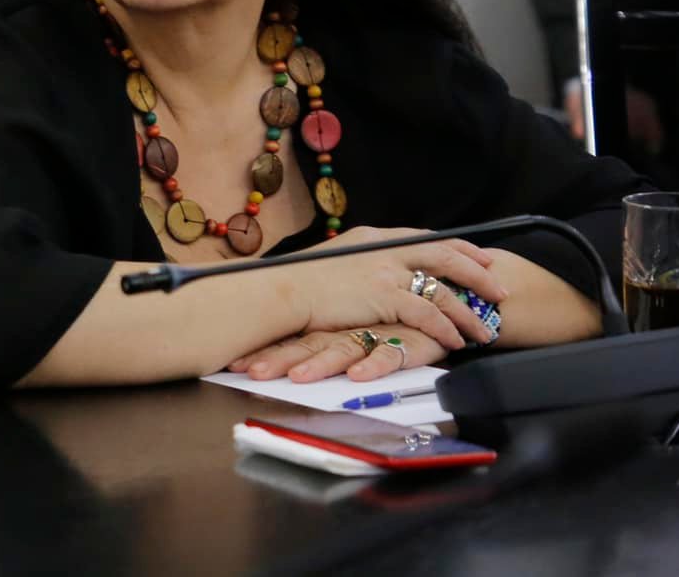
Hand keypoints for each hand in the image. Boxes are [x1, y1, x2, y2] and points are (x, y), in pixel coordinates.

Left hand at [229, 324, 447, 382]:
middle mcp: (348, 326)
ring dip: (320, 364)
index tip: (233, 363)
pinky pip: (390, 354)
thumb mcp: (350, 326)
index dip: (264, 349)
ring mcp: (376, 332)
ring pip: (344, 347)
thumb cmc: (391, 316)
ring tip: (298, 379)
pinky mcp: (408, 341)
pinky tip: (358, 376)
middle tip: (253, 373)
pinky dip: (374, 365)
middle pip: (308, 342)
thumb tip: (268, 350)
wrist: (445, 300)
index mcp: (330, 322)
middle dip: (280, 359)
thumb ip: (317, 337)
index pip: (290, 336)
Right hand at [293, 226, 508, 352]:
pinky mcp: (386, 296)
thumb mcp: (333, 261)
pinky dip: (447, 328)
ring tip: (486, 328)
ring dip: (469, 311)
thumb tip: (373, 273)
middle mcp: (385, 249)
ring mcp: (386, 271)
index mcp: (373, 238)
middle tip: (499, 289)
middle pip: (445, 256)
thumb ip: (360, 263)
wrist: (282, 291)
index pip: (426, 238)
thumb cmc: (297, 281)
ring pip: (443, 289)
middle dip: (478, 274)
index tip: (479, 257)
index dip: (457, 248)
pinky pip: (428, 314)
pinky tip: (457, 340)